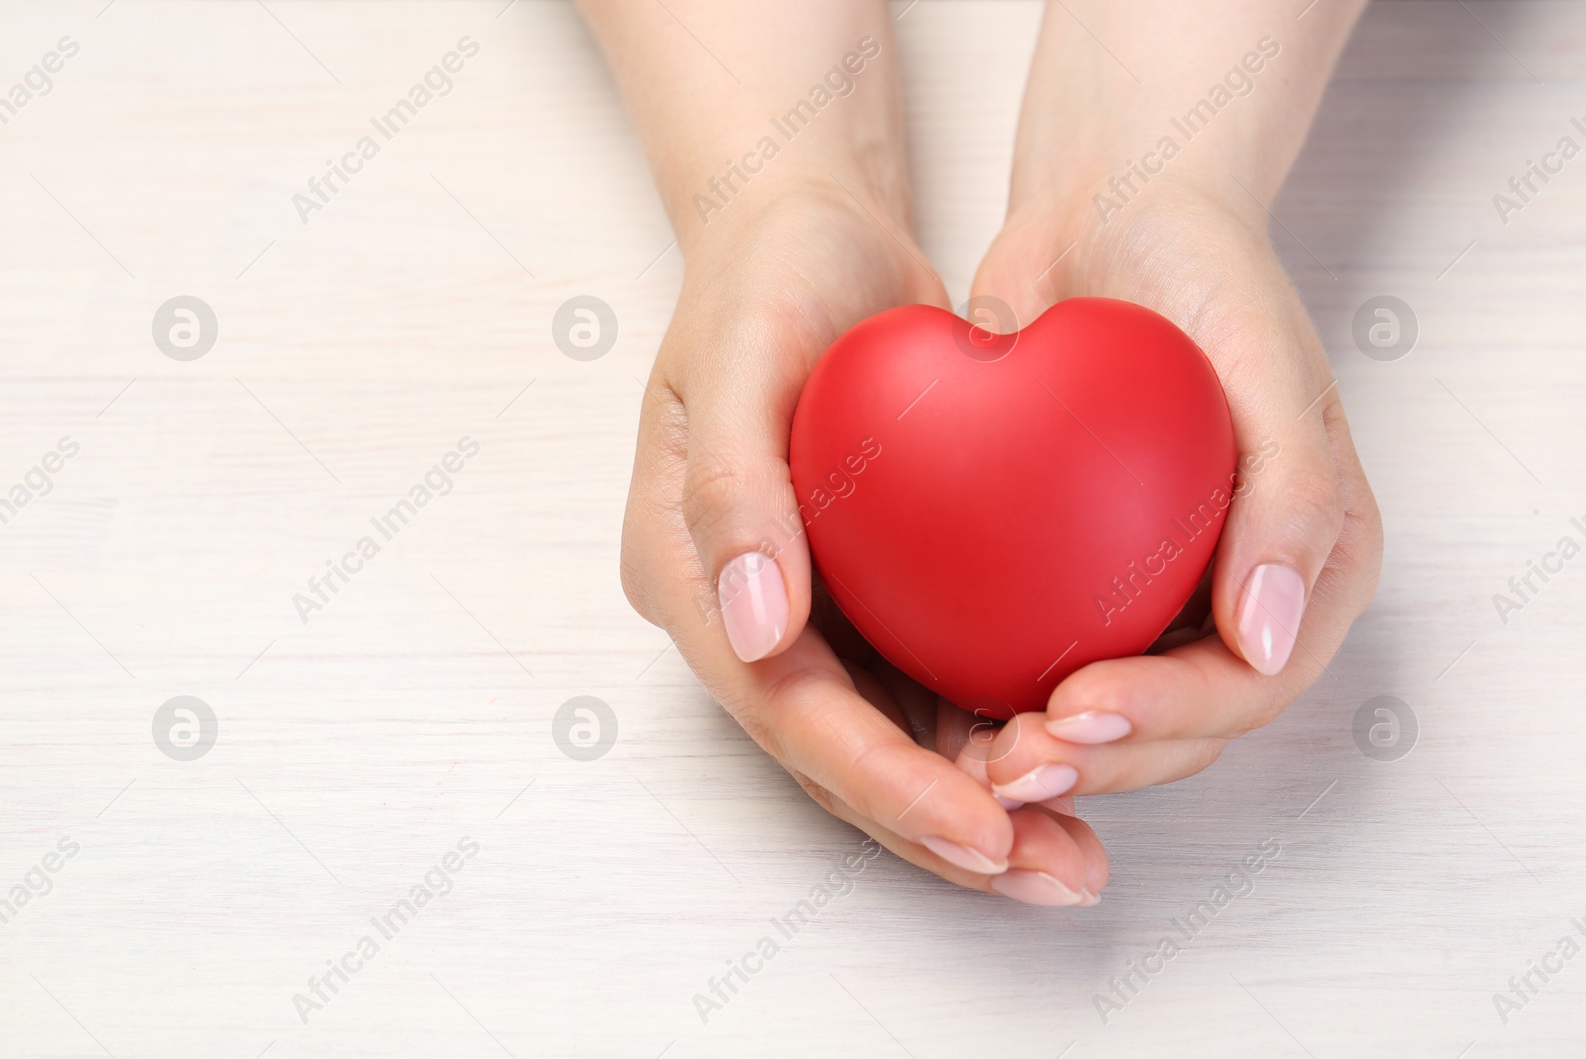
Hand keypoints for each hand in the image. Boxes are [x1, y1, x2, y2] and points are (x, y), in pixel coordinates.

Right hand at [620, 182, 1108, 903]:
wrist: (808, 234)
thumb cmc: (764, 281)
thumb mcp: (737, 355)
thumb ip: (732, 489)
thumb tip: (756, 631)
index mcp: (688, 580)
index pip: (785, 712)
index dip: (881, 781)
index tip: (983, 826)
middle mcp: (744, 619)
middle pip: (841, 756)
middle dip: (945, 829)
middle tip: (1055, 875)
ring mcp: (808, 614)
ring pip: (893, 742)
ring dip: (983, 807)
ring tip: (1078, 858)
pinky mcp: (869, 595)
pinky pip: (931, 687)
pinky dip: (997, 735)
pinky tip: (1075, 760)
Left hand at [963, 178, 1382, 798]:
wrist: (1112, 212)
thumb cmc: (1204, 270)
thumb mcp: (1268, 360)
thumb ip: (1292, 496)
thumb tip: (1270, 640)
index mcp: (1310, 568)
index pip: (1248, 685)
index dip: (1166, 721)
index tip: (1075, 712)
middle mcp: (1240, 598)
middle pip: (1179, 727)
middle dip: (1098, 763)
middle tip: (1008, 766)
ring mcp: (1159, 594)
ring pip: (1108, 713)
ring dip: (1045, 753)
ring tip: (970, 764)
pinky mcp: (1080, 576)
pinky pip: (1042, 651)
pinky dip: (996, 692)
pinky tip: (935, 710)